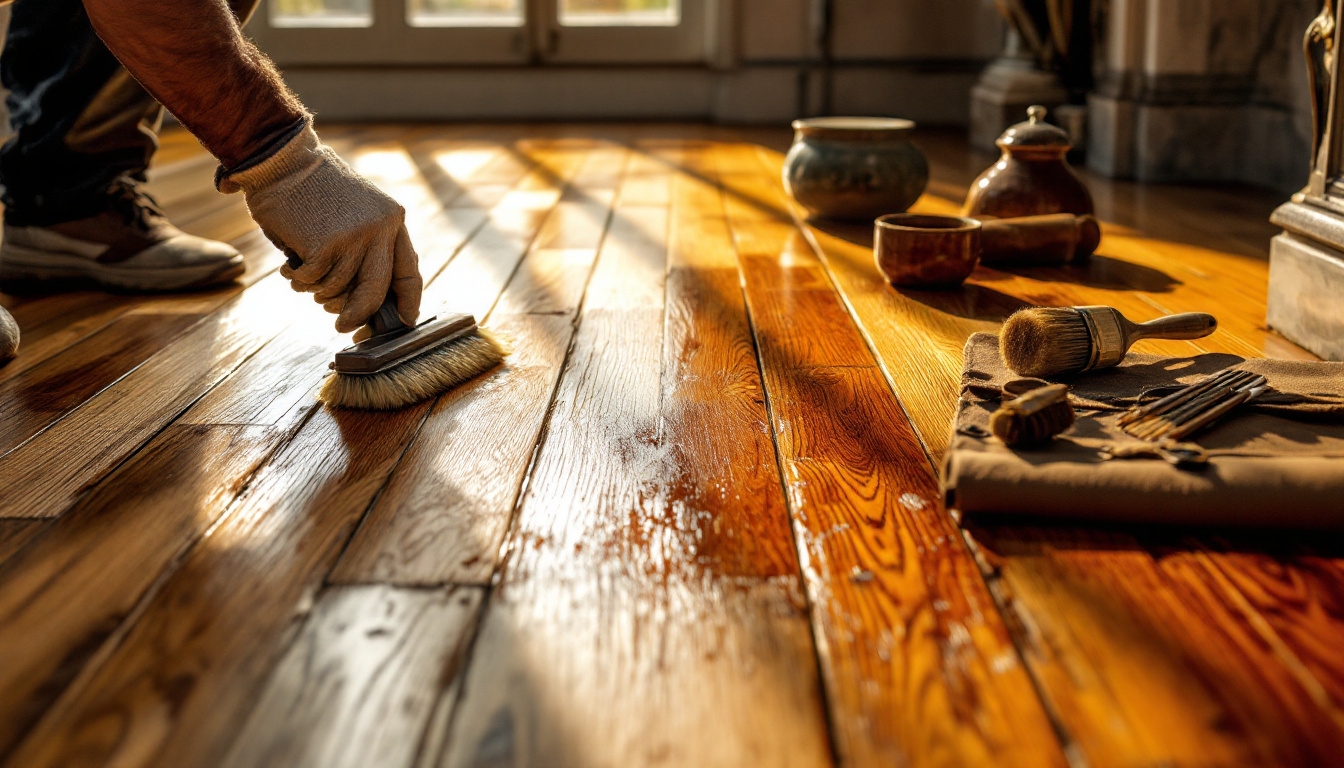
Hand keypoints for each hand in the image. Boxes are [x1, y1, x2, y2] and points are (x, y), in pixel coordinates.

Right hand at [218, 124, 421, 332]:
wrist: (282, 159)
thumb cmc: (312, 190)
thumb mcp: (356, 212)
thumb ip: (367, 249)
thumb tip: (364, 301)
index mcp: (393, 220)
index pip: (408, 271)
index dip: (407, 302)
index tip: (402, 322)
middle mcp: (381, 229)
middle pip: (375, 292)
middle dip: (357, 316)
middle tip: (341, 326)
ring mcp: (355, 237)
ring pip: (338, 289)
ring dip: (317, 291)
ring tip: (303, 276)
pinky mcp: (327, 245)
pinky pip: (313, 281)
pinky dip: (298, 280)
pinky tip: (289, 268)